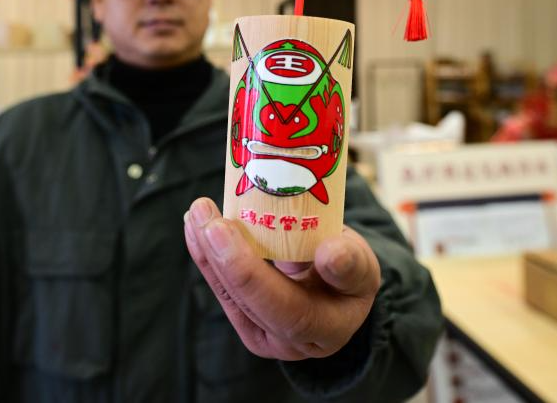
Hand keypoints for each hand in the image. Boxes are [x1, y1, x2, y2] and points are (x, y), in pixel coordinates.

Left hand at [184, 197, 379, 360]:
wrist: (336, 290)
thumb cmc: (352, 273)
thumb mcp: (362, 266)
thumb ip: (350, 264)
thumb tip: (331, 254)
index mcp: (328, 328)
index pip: (291, 312)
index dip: (261, 279)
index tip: (241, 237)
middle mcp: (293, 341)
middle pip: (253, 304)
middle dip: (228, 262)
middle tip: (210, 222)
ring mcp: (265, 334)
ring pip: (231, 295)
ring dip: (209, 253)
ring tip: (198, 214)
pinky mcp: (246, 320)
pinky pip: (222, 289)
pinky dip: (206, 256)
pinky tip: (194, 227)